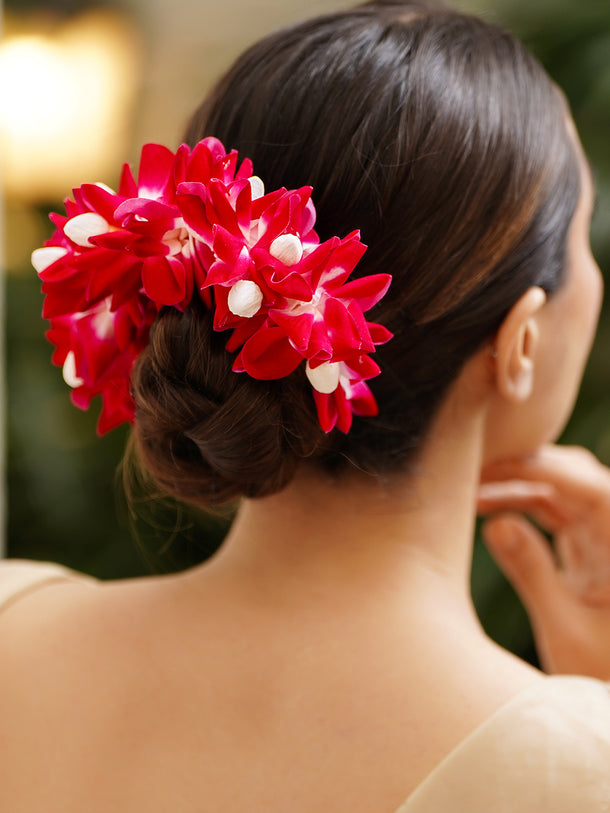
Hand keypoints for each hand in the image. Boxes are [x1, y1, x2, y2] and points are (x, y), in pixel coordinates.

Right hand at [478, 444, 609, 678]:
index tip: (492, 461)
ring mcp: (605, 539)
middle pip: (575, 478)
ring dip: (517, 484)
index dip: (540, 467)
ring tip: (469, 488)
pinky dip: (520, 504)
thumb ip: (532, 574)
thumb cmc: (604, 676)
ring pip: (561, 490)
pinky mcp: (590, 548)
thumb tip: (495, 522)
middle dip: (523, 467)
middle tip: (471, 468)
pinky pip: (554, 511)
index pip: (591, 489)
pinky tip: (485, 508)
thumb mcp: (565, 631)